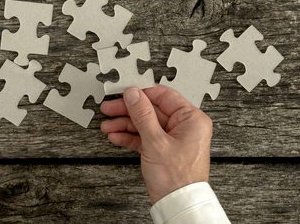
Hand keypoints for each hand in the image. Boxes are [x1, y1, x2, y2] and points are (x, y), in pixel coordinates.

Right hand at [100, 85, 212, 203]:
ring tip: (108, 125)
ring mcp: (173, 139)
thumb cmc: (178, 179)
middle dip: (128, 112)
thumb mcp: (156, 142)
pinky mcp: (164, 151)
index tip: (124, 94)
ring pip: (146, 125)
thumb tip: (133, 94)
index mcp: (191, 119)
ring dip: (125, 125)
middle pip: (152, 110)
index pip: (164, 96)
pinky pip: (145, 138)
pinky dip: (130, 137)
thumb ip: (142, 115)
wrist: (177, 205)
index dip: (142, 94)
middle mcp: (184, 127)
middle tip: (110, 109)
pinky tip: (116, 136)